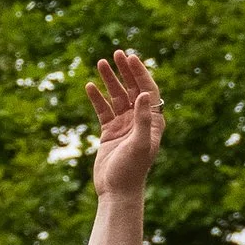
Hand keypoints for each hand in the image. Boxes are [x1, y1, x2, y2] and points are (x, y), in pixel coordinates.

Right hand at [88, 49, 164, 204]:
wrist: (117, 191)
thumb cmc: (132, 170)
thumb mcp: (140, 143)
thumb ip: (143, 118)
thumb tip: (145, 94)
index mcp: (153, 122)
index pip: (148, 91)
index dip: (140, 73)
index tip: (131, 58)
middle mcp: (140, 121)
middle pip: (133, 89)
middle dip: (125, 71)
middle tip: (117, 53)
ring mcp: (124, 125)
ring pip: (116, 97)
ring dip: (109, 80)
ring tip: (101, 63)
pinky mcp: (109, 132)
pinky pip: (103, 110)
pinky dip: (97, 98)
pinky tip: (90, 86)